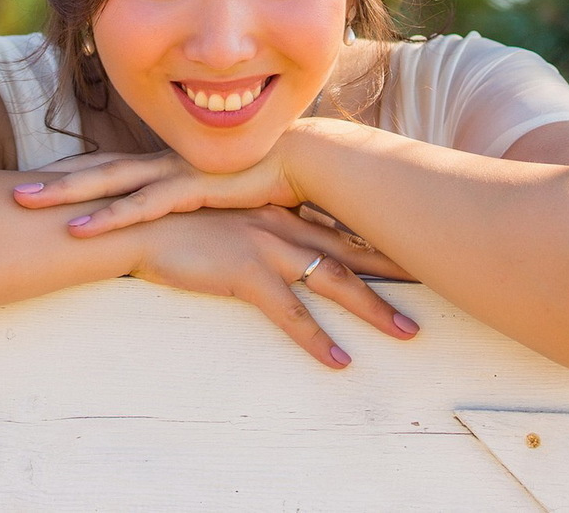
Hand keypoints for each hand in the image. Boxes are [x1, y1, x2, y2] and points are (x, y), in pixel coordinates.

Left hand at [12, 139, 302, 236]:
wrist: (304, 163)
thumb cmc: (262, 185)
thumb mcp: (216, 199)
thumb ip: (192, 211)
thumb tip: (175, 230)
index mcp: (165, 166)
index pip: (108, 169)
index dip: (73, 176)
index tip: (36, 186)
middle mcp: (163, 165)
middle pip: (97, 171)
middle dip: (54, 181)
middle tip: (11, 193)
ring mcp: (175, 173)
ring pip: (109, 183)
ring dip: (66, 194)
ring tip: (26, 205)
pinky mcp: (192, 188)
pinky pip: (142, 206)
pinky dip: (110, 217)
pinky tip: (80, 230)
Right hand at [129, 205, 419, 367]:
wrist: (133, 220)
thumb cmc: (175, 220)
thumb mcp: (226, 213)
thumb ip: (258, 218)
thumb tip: (285, 233)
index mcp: (280, 207)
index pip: (342, 225)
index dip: (382, 241)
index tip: (419, 253)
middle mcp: (281, 221)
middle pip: (352, 250)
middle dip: (396, 272)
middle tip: (436, 291)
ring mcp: (265, 244)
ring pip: (333, 280)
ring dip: (374, 307)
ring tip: (408, 332)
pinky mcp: (244, 271)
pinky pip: (290, 314)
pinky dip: (318, 340)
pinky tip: (339, 362)